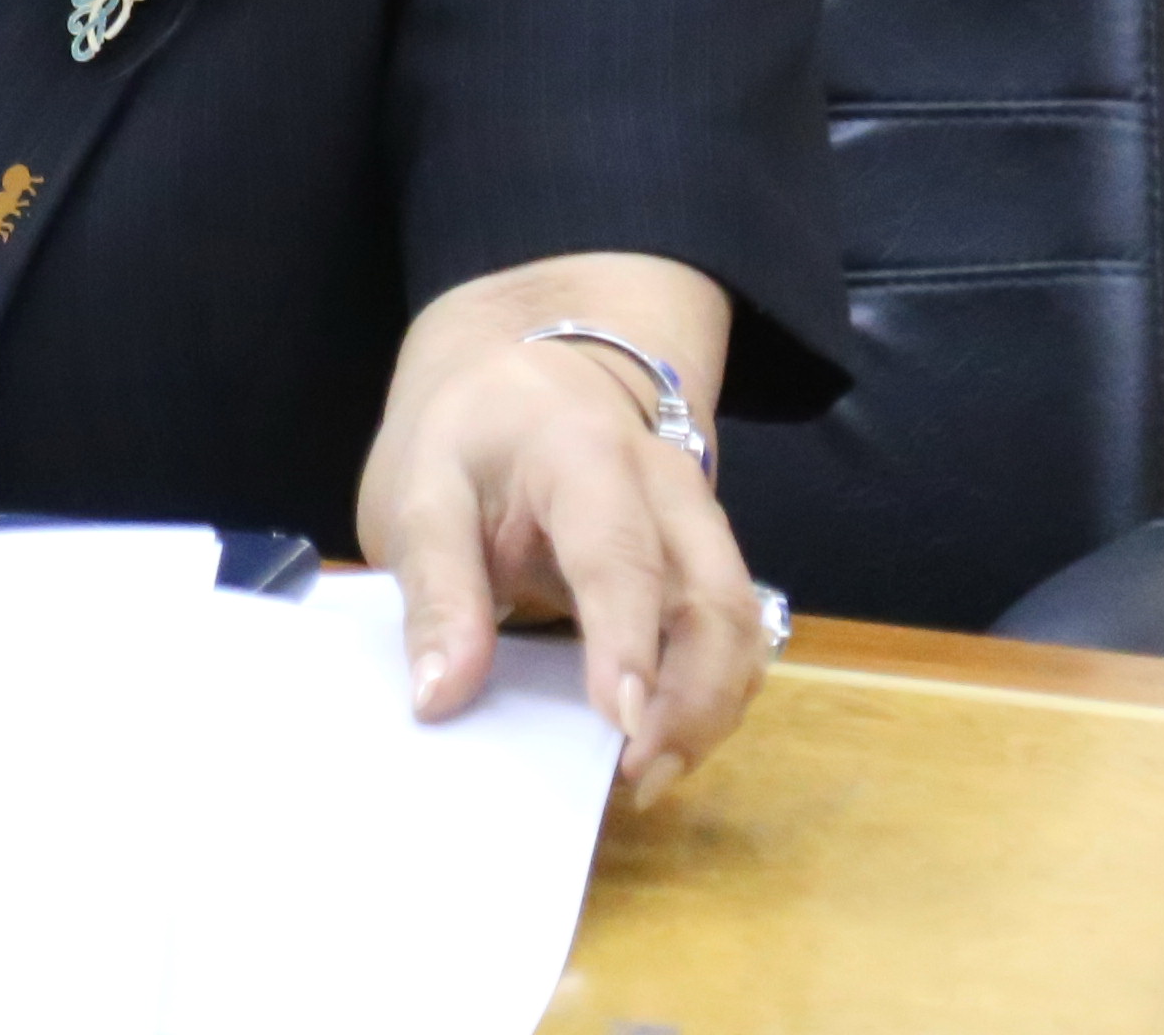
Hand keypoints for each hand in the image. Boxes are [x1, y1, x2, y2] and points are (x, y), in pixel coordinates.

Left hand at [357, 256, 773, 803]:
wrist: (528, 386)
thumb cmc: (471, 439)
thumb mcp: (421, 491)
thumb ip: (435, 589)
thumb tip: (441, 697)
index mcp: (585, 452)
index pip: (619, 552)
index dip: (627, 641)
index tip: (624, 723)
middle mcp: (668, 486)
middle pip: (715, 597)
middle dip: (694, 699)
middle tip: (638, 778)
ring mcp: (699, 525)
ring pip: (741, 624)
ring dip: (710, 709)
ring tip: (649, 776)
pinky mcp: (705, 564)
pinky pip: (733, 636)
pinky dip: (711, 696)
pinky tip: (664, 742)